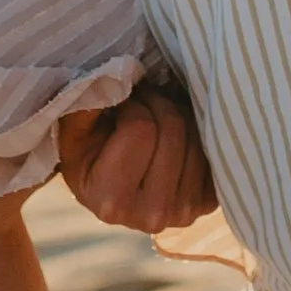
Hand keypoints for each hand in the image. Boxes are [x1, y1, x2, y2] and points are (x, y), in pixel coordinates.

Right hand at [56, 83, 216, 234]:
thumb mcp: (73, 133)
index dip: (133, 105)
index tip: (123, 105)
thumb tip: (111, 76)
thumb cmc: (88, 156)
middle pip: (174, 129)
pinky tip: (182, 135)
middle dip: (159, 103)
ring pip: (199, 135)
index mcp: (112, 200)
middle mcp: (152, 214)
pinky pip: (218, 149)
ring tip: (160, 116)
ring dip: (181, 114)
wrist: (110, 190)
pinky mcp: (209, 203)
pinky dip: (201, 132)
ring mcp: (185, 211)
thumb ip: (87, 105)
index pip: (141, 128)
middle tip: (145, 101)